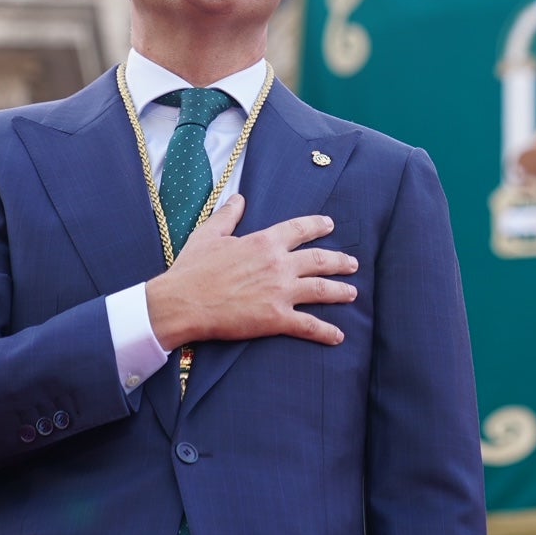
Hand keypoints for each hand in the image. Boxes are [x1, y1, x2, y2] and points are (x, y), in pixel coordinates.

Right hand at [143, 194, 355, 349]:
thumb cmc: (192, 269)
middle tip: (352, 263)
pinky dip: (326, 331)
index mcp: (264, 241)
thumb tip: (239, 198)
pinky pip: (309, 325)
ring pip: (321, 289)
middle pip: (320, 260)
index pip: (299, 229)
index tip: (330, 225)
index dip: (317, 226)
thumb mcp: (209, 234)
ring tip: (352, 292)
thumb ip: (228, 215)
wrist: (182, 302)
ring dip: (340, 291)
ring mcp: (281, 291)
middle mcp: (278, 264)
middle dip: (340, 261)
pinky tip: (338, 336)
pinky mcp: (277, 318)